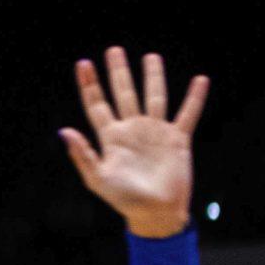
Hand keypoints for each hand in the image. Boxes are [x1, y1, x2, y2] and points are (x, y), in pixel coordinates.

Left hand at [59, 46, 206, 238]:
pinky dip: (194, 98)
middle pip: (124, 94)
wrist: (155, 214)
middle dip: (119, 73)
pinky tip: (200, 80)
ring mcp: (155, 133)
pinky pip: (187, 114)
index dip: (89, 85)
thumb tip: (65, 131)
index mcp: (111, 137)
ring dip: (153, 77)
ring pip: (154, 98)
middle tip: (114, 50)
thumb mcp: (98, 179)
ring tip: (151, 57)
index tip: (83, 64)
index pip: (97, 104)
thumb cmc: (124, 199)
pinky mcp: (177, 140)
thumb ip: (83, 154)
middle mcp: (133, 130)